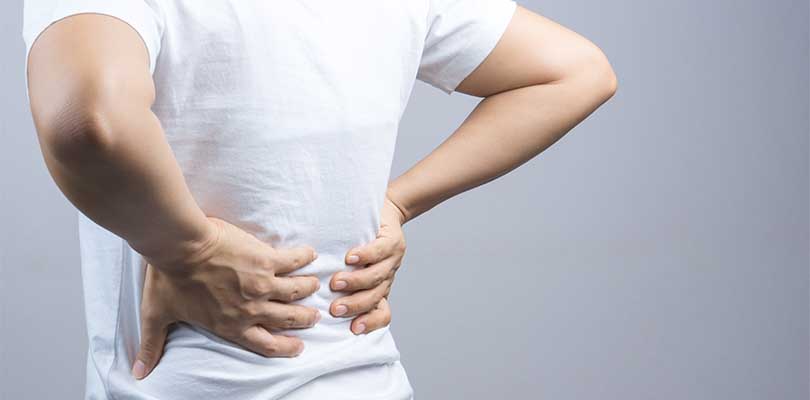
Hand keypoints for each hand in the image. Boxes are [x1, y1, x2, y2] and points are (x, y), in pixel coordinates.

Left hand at [133, 216, 320, 379]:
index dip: (286, 347)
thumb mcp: (158, 316)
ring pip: (296, 291)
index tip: (298, 346)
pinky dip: (304, 258)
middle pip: (288, 319)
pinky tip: (310, 254)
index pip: (266, 344)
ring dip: (307, 288)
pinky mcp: (266, 259)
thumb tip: (138, 374)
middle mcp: (251, 308)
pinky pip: (293, 261)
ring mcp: (261, 284)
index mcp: (230, 325)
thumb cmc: (168, 279)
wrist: (179, 246)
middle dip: (304, 319)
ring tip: (314, 284)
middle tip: (314, 315)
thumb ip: (153, 346)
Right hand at [329, 194, 406, 333]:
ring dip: (356, 282)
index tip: (353, 329)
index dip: (371, 323)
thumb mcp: (354, 268)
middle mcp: (387, 278)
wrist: (387, 212)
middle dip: (355, 306)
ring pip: (376, 277)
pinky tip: (350, 257)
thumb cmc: (362, 242)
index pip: (383, 313)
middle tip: (334, 309)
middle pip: (375, 298)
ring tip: (336, 283)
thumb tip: (302, 302)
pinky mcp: (392, 241)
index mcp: (379, 289)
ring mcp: (392, 261)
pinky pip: (379, 251)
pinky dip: (365, 256)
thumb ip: (336, 285)